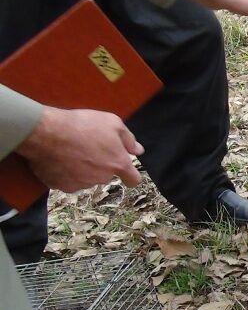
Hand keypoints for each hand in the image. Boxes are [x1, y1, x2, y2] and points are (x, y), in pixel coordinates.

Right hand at [16, 108, 144, 192]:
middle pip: (106, 175)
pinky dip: (66, 173)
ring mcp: (81, 184)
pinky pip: (68, 181)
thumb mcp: (112, 122)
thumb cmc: (83, 125)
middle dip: (102, 165)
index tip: (126, 172)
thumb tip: (138, 150)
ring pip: (87, 179)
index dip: (131, 176)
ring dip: (83, 170)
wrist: (47, 134)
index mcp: (118, 164)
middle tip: (90, 148)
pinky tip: (60, 159)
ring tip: (73, 151)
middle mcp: (102, 178)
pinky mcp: (62, 186)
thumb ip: (128, 139)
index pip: (133, 180)